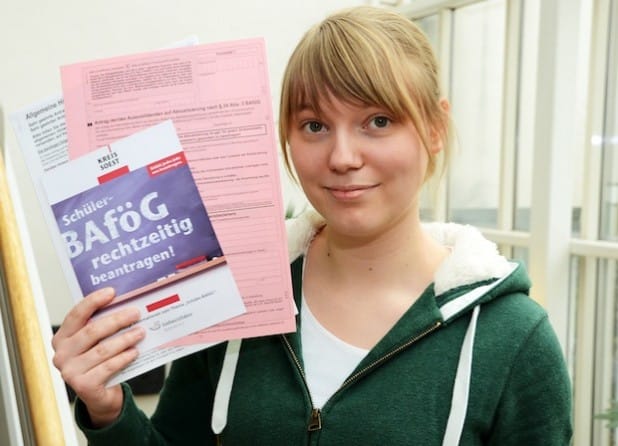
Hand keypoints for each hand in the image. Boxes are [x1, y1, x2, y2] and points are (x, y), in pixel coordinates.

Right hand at [52, 287, 144, 426]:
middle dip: (117, 320)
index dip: (93, 301)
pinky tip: (135, 352)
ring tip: (141, 332)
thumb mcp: (97, 342)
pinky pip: (108, 367)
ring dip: (125, 339)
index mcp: (62, 338)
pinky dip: (124, 358)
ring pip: (103, 349)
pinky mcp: (83, 386)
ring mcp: (70, 371)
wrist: (100, 395)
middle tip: (136, 313)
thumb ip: (101, 325)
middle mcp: (61, 354)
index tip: (112, 292)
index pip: (76, 314)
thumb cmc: (99, 362)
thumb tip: (125, 304)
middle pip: (92, 331)